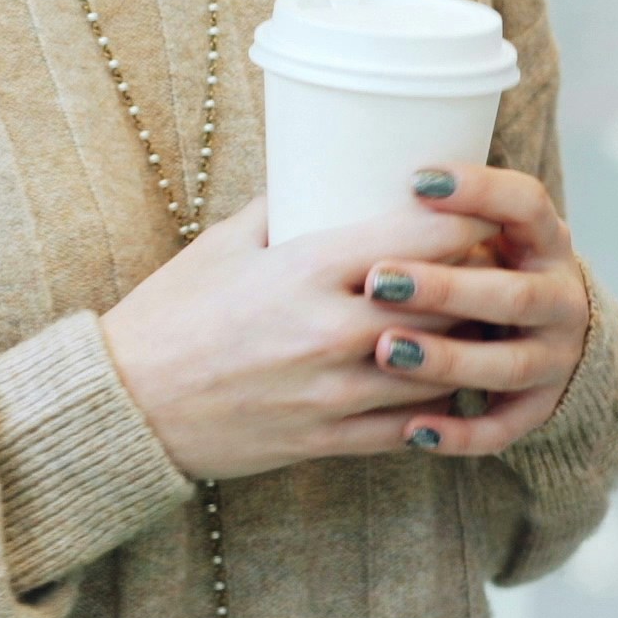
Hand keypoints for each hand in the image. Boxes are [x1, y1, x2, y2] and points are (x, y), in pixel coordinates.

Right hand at [101, 165, 592, 481]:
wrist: (127, 406)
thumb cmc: (170, 315)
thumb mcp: (222, 244)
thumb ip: (283, 210)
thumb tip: (323, 178)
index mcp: (308, 269)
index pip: (426, 239)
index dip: (469, 224)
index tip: (480, 215)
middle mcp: (333, 330)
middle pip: (449, 302)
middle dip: (479, 284)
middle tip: (490, 269)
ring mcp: (336, 391)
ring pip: (442, 367)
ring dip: (466, 347)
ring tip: (476, 326)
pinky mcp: (330, 439)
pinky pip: (411, 426)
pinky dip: (435, 405)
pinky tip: (443, 385)